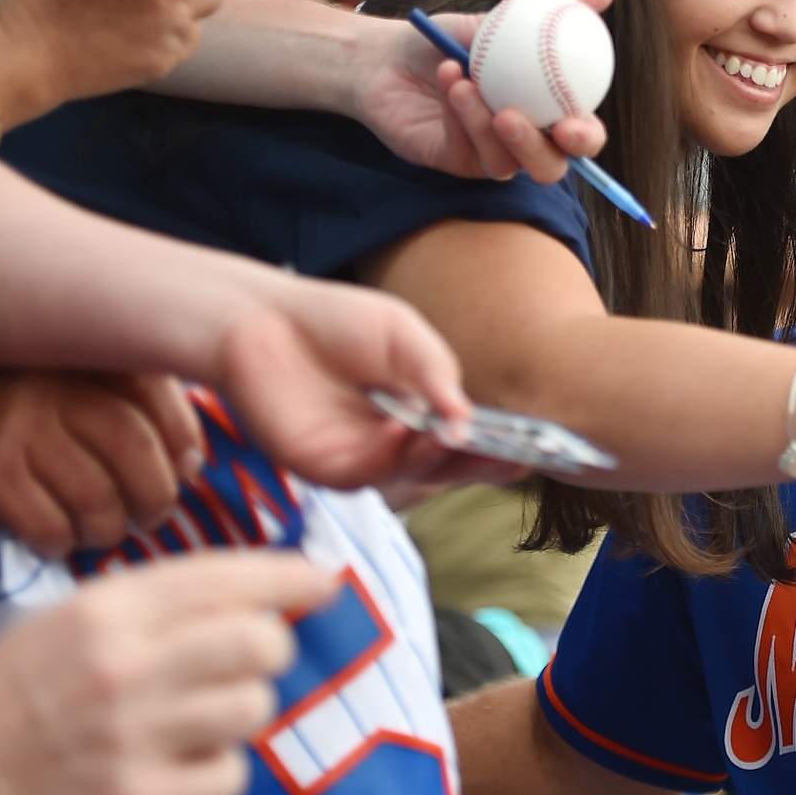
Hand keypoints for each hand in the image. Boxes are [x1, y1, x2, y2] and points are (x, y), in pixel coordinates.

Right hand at [0, 362, 203, 556]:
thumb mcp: (62, 381)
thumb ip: (123, 403)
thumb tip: (189, 458)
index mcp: (79, 361)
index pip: (160, 396)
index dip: (183, 441)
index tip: (185, 467)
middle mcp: (52, 391)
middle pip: (136, 450)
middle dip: (154, 495)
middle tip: (150, 512)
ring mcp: (18, 433)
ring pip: (97, 496)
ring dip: (109, 527)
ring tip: (101, 529)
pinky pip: (50, 526)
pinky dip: (63, 541)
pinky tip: (55, 535)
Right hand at [0, 551, 338, 794]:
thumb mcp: (69, 619)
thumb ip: (156, 602)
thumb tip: (259, 593)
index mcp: (106, 608)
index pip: (229, 576)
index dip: (291, 577)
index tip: (322, 581)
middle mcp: (126, 665)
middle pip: (262, 642)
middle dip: (263, 652)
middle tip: (233, 666)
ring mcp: (132, 735)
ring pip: (252, 708)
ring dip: (235, 715)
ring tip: (187, 722)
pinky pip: (228, 777)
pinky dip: (214, 775)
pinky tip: (176, 767)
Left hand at [215, 279, 494, 489]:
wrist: (263, 320)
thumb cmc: (335, 321)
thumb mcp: (402, 335)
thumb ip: (435, 373)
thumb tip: (466, 420)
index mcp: (423, 408)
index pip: (469, 436)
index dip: (501, 445)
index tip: (533, 446)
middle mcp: (398, 440)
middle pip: (448, 465)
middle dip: (479, 462)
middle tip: (508, 453)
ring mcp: (362, 457)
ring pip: (412, 474)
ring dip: (435, 457)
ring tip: (449, 434)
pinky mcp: (325, 467)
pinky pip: (367, 472)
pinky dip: (391, 455)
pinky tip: (403, 429)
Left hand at [352, 0, 611, 182]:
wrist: (390, 54)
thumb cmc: (450, 38)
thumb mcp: (502, 17)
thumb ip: (555, 6)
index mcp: (544, 112)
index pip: (579, 136)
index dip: (586, 137)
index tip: (573, 122)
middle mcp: (521, 140)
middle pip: (550, 167)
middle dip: (541, 151)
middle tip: (517, 118)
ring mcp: (487, 154)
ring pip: (506, 163)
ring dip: (485, 123)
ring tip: (466, 80)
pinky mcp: (453, 162)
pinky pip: (467, 151)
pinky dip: (461, 116)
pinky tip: (451, 80)